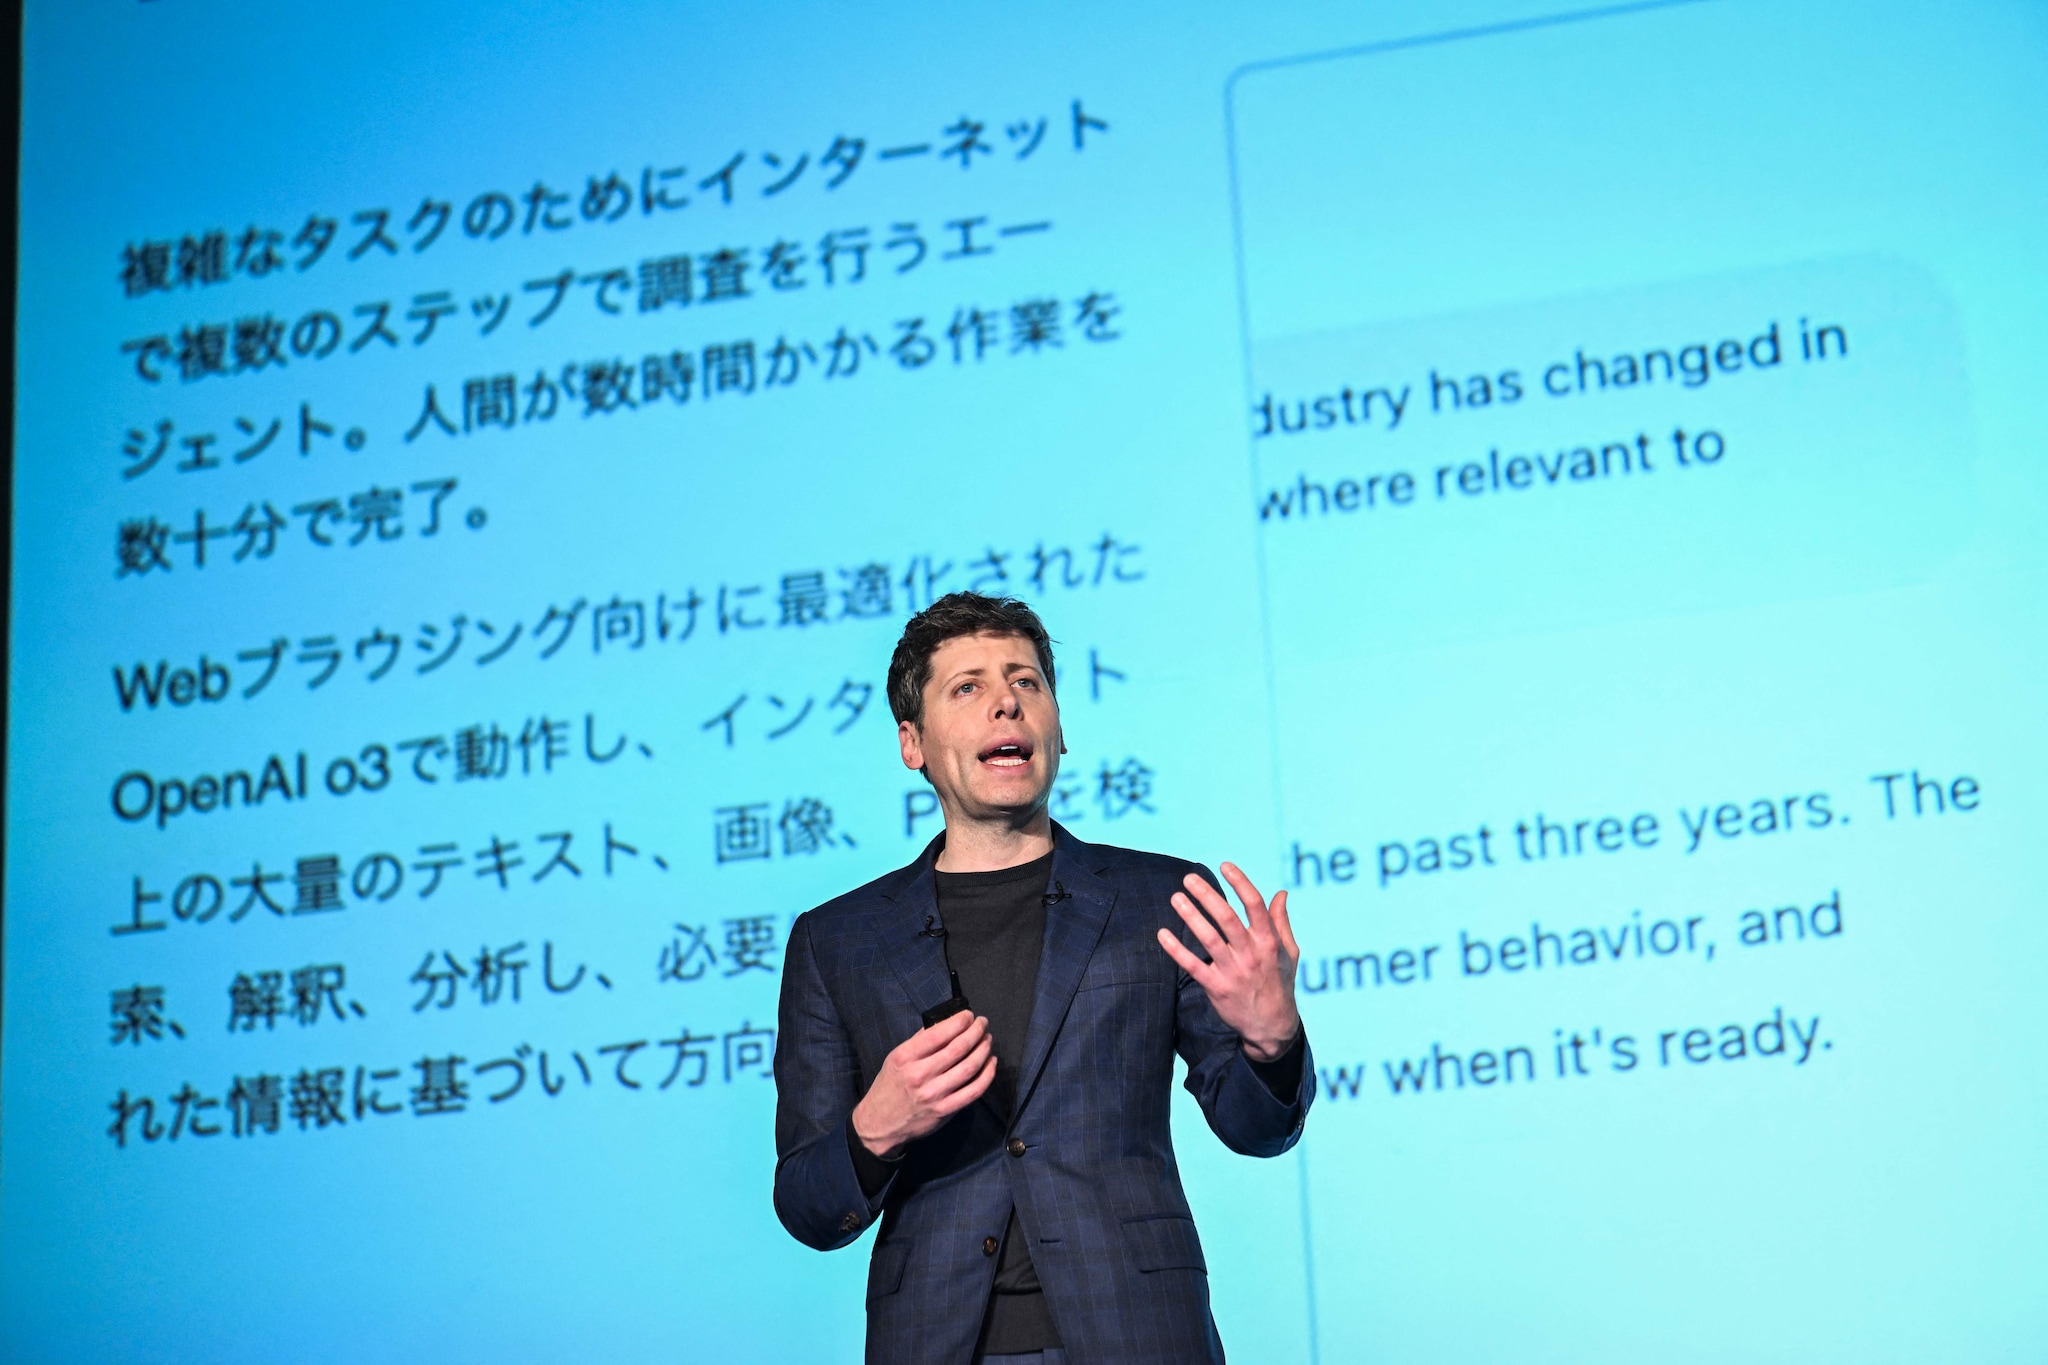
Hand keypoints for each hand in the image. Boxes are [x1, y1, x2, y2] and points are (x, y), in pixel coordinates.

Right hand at [850, 1010, 995, 1159]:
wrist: (881, 1124)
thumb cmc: (889, 1086)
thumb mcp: (896, 1058)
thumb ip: (919, 1041)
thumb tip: (946, 1022)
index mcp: (906, 1058)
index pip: (939, 1034)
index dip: (959, 1021)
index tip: (969, 1015)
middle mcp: (920, 1075)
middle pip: (958, 1048)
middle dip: (976, 1032)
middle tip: (983, 1023)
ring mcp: (934, 1094)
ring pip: (969, 1067)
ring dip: (983, 1050)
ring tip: (987, 1040)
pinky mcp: (946, 1110)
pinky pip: (974, 1091)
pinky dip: (987, 1074)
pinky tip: (991, 1062)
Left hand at [1157, 863, 1301, 1060]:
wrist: (1272, 1027)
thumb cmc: (1280, 983)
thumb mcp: (1289, 952)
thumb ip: (1281, 922)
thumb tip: (1281, 893)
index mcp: (1269, 942)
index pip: (1255, 906)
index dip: (1240, 883)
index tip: (1225, 865)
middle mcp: (1251, 955)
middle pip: (1227, 919)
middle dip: (1208, 896)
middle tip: (1188, 878)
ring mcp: (1233, 972)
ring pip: (1208, 939)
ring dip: (1191, 916)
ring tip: (1176, 898)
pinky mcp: (1216, 988)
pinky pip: (1193, 966)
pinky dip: (1176, 950)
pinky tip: (1162, 934)